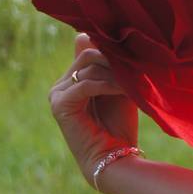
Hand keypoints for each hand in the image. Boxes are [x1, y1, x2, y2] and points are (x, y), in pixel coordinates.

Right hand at [48, 31, 139, 187]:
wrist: (114, 159)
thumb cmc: (120, 125)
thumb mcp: (119, 86)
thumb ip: (110, 63)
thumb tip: (91, 34)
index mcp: (73, 79)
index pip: (87, 48)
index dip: (108, 48)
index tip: (132, 52)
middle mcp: (61, 84)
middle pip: (88, 55)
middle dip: (114, 61)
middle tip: (136, 70)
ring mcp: (56, 94)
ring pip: (88, 66)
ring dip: (115, 74)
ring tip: (134, 84)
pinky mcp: (59, 105)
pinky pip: (85, 84)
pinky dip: (108, 85)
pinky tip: (125, 90)